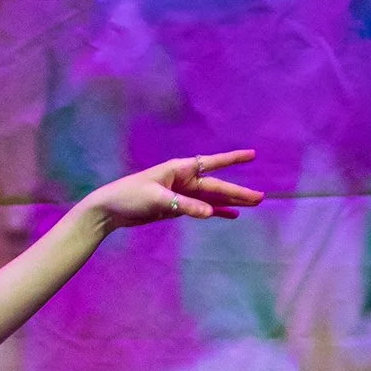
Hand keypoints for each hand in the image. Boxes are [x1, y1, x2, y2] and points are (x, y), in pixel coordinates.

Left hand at [85, 150, 262, 230]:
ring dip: (231, 202)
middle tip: (260, 198)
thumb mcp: (156, 200)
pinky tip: (231, 215)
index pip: (212, 163)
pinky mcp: (177, 208)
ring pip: (212, 198)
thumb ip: (184, 206)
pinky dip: (216, 212)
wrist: (110, 209)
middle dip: (238, 191)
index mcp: (180, 170)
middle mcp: (184, 180)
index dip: (232, 159)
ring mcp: (182, 195)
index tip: (252, 155)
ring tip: (253, 205)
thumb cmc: (130, 196)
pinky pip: (202, 209)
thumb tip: (210, 213)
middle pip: (217, 186)